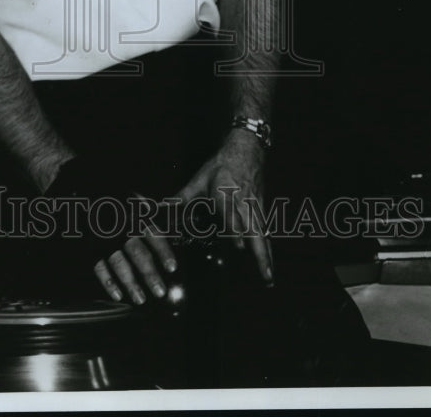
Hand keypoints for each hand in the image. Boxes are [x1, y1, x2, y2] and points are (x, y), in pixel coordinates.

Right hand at [92, 196, 177, 305]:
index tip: (172, 268)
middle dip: (149, 274)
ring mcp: (106, 239)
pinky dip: (107, 282)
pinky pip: (99, 267)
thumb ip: (157, 210)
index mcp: (136, 215)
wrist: (90, 197)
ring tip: (141, 299)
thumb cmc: (119, 201)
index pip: (153, 235)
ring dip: (130, 283)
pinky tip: (118, 295)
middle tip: (160, 291)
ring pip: (119, 263)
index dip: (163, 252)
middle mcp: (122, 229)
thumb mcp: (138, 200)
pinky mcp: (92, 247)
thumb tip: (184, 214)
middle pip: (138, 253)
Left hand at [176, 128, 273, 284]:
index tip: (237, 247)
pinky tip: (270, 267)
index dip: (234, 229)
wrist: (246, 150)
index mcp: (225, 193)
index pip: (230, 213)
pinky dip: (269, 250)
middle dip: (258, 253)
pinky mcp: (262, 210)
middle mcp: (243, 203)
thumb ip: (182, 198)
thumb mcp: (199, 179)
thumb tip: (160, 208)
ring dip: (267, 256)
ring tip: (269, 279)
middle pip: (254, 229)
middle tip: (263, 275)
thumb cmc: (221, 166)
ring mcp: (255, 208)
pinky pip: (266, 232)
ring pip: (263, 234)